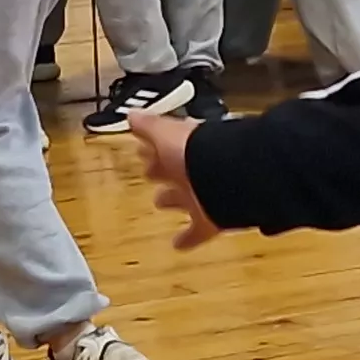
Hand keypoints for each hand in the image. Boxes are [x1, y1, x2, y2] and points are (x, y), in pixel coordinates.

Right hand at [131, 110, 220, 249]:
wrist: (227, 178)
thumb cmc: (197, 152)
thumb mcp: (166, 133)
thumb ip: (149, 126)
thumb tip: (131, 115)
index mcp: (188, 146)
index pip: (168, 144)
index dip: (154, 146)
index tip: (142, 149)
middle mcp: (199, 169)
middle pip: (177, 170)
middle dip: (164, 171)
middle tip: (151, 173)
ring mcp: (206, 194)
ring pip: (186, 197)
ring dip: (174, 200)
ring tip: (161, 202)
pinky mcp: (212, 219)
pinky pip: (198, 230)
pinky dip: (188, 238)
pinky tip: (177, 244)